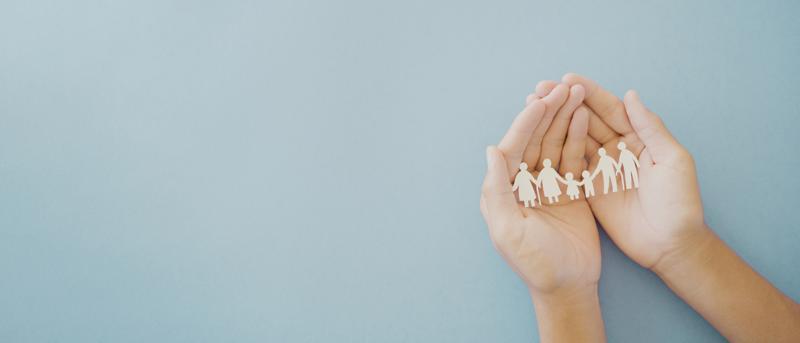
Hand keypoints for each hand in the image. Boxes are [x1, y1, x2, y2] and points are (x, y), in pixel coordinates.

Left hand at [480, 83, 599, 295]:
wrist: (568, 286)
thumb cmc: (534, 263)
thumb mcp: (509, 229)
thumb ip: (497, 190)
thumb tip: (490, 150)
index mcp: (504, 190)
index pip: (513, 147)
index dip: (526, 122)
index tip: (541, 99)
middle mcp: (523, 183)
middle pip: (534, 139)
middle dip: (548, 112)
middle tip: (564, 86)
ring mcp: (548, 184)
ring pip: (554, 143)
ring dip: (564, 118)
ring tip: (576, 92)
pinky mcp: (570, 189)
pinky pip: (573, 158)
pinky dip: (578, 137)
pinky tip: (584, 117)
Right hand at [537, 74, 708, 270]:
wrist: (670, 244)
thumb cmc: (679, 202)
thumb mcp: (671, 159)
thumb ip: (650, 127)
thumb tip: (630, 94)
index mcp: (638, 137)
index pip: (610, 109)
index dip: (589, 93)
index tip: (567, 79)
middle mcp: (616, 148)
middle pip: (587, 119)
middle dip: (564, 103)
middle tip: (540, 88)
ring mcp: (600, 168)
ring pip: (574, 138)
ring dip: (554, 122)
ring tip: (533, 106)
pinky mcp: (588, 188)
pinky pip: (568, 165)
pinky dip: (553, 150)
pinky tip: (536, 137)